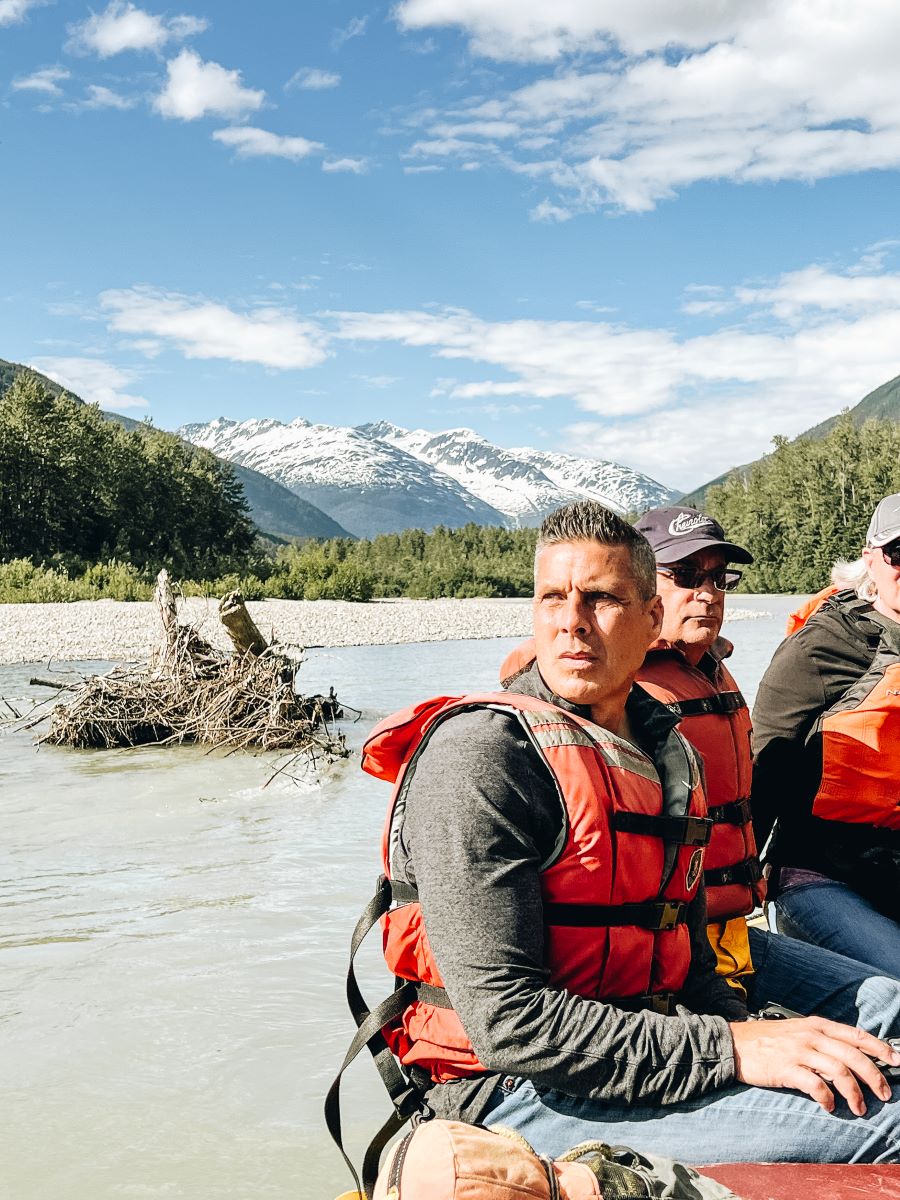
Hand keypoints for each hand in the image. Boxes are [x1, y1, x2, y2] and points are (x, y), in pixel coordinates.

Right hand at [729, 1016, 899, 1114]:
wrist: (734, 1043)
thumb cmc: (766, 1039)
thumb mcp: (797, 1030)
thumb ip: (821, 1040)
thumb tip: (848, 1058)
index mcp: (816, 1025)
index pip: (855, 1034)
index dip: (879, 1048)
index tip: (896, 1061)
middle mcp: (810, 1035)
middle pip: (853, 1055)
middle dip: (875, 1076)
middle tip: (885, 1094)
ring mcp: (798, 1051)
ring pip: (839, 1072)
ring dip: (855, 1093)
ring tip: (859, 1108)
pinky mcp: (786, 1068)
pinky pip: (816, 1085)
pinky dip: (827, 1098)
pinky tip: (829, 1106)